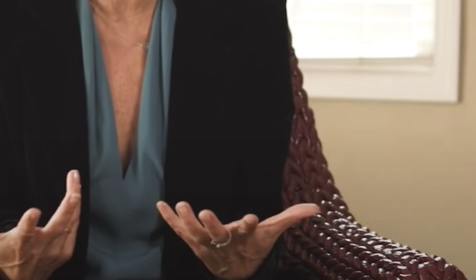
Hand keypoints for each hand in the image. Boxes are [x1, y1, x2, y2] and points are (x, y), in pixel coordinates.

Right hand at [0, 170, 81, 279]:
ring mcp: (56, 249)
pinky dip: (77, 214)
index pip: (26, 232)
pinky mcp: (65, 251)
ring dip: (76, 200)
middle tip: (73, 175)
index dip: (30, 222)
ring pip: (73, 222)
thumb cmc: (4, 261)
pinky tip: (77, 200)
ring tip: (76, 180)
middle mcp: (42, 245)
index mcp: (22, 242)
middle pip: (62, 221)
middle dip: (70, 197)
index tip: (34, 210)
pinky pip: (75, 229)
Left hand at [156, 200, 318, 279]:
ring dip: (187, 220)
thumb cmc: (253, 246)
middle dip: (211, 224)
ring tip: (181, 205)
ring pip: (195, 233)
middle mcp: (224, 241)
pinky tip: (160, 204)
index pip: (247, 231)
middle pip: (216, 234)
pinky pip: (178, 230)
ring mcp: (206, 242)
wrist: (236, 271)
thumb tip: (315, 208)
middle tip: (205, 212)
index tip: (250, 219)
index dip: (248, 225)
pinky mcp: (192, 240)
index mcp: (244, 238)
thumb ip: (290, 218)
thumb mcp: (271, 232)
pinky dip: (169, 219)